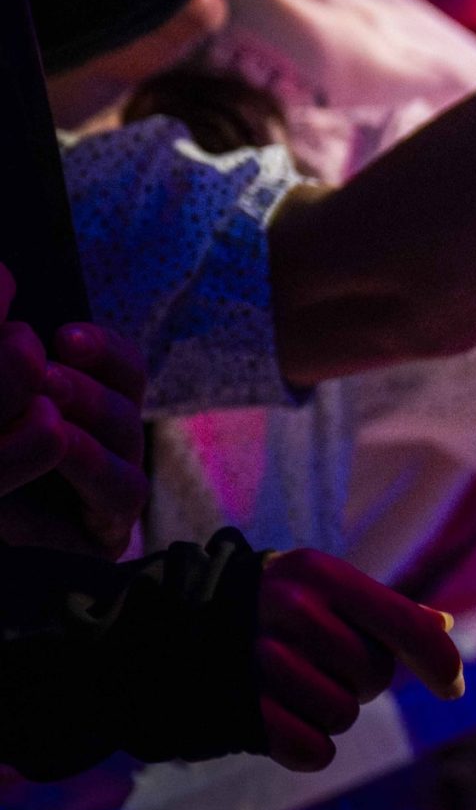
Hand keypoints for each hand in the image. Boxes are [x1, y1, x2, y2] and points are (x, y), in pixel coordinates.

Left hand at [0, 264, 143, 555]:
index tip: (64, 337)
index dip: (102, 349)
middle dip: (91, 376)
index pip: (119, 368)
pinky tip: (59, 443)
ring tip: (45, 396)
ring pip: (127, 436)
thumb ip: (3, 364)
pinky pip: (121, 490)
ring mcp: (107, 493)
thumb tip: (5, 276)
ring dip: (91, 408)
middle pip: (129, 396)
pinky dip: (90, 462)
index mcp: (80, 415)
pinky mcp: (107, 534)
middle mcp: (102, 448)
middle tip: (46, 365)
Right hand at [256, 548, 463, 771]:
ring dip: (330, 711)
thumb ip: (385, 610)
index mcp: (320, 574)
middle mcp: (290, 611)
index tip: (453, 689)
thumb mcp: (325, 589)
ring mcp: (259, 661)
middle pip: (374, 676)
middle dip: (361, 680)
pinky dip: (308, 745)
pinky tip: (284, 718)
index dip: (440, 662)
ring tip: (297, 687)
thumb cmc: (275, 608)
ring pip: (343, 715)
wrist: (177, 629)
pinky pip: (313, 751)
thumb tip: (445, 627)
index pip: (404, 625)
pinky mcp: (239, 711)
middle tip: (324, 665)